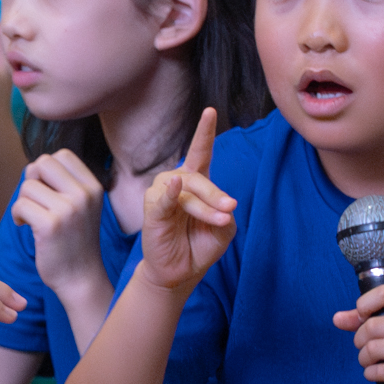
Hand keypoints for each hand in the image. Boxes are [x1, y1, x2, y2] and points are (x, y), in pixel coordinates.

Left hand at [12, 150, 104, 297]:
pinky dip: (16, 216)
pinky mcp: (51, 225)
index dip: (45, 170)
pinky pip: (20, 205)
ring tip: (31, 219)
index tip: (46, 191)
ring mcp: (69, 209)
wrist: (80, 278)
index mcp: (93, 186)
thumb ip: (63, 183)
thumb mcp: (81, 206)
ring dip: (22, 202)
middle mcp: (84, 194)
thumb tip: (34, 166)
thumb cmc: (74, 241)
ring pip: (28, 186)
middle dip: (31, 181)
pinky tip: (25, 226)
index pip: (61, 155)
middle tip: (34, 203)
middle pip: (42, 164)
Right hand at [136, 108, 235, 292]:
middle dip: (216, 195)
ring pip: (186, 191)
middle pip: (199, 177)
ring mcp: (162, 195)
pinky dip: (170, 193)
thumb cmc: (200, 246)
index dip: (205, 131)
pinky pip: (162, 199)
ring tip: (217, 221)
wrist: (181, 272)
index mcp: (196, 183)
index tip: (210, 110)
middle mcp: (177, 182)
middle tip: (230, 210)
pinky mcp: (152, 211)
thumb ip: (224, 213)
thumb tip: (215, 204)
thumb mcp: (223, 229)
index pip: (201, 152)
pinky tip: (174, 186)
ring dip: (204, 206)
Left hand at [333, 285, 383, 383]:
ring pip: (372, 348)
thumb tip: (337, 319)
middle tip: (368, 347)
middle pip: (372, 326)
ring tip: (375, 361)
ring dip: (364, 359)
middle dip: (360, 340)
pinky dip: (371, 374)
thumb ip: (366, 319)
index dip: (364, 305)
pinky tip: (382, 373)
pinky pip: (377, 370)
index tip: (363, 317)